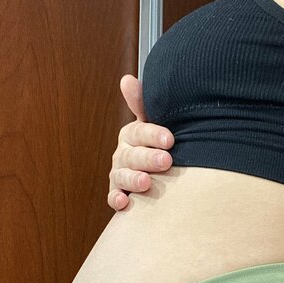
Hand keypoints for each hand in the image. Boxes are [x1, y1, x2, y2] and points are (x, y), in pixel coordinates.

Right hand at [108, 75, 173, 210]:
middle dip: (148, 158)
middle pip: (132, 155)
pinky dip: (116, 199)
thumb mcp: (154, 122)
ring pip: (122, 175)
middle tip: (166, 161)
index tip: (169, 139)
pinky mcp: (119, 193)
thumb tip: (126, 79)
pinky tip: (124, 202)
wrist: (160, 170)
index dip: (153, 135)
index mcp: (132, 134)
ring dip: (133, 179)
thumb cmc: (159, 143)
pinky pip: (114, 196)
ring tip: (147, 182)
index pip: (140, 132)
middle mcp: (123, 153)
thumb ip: (141, 103)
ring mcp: (120, 174)